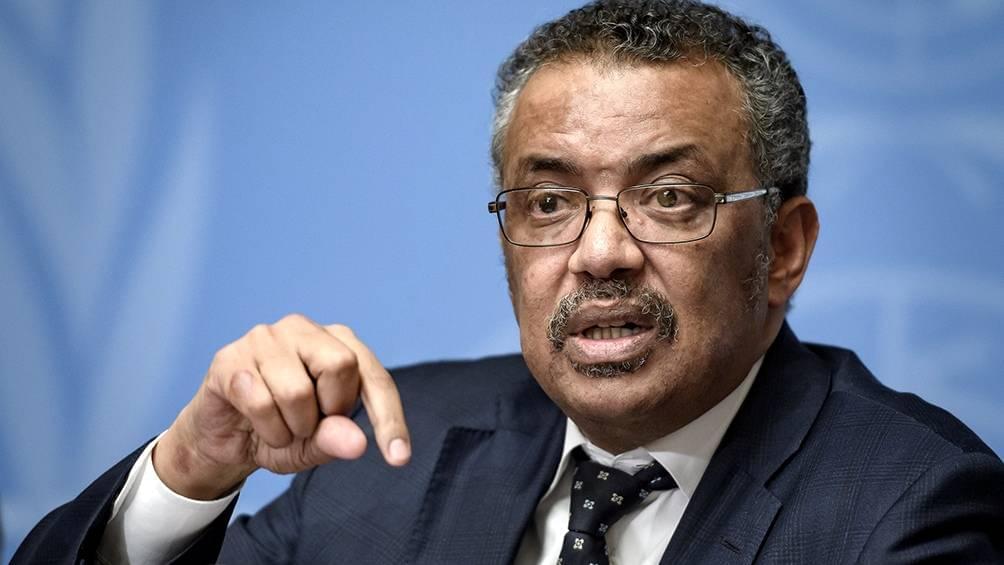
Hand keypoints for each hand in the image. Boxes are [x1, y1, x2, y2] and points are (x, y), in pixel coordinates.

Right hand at [153, 314, 409, 499]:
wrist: (222, 437)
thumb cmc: (279, 429)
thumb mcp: (314, 445)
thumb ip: (336, 440)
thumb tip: (357, 443)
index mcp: (337, 342)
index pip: (374, 377)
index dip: (389, 418)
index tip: (399, 459)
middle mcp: (303, 329)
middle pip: (341, 365)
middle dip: (328, 411)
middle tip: (309, 423)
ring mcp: (264, 338)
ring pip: (297, 391)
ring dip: (291, 428)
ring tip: (280, 426)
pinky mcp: (230, 357)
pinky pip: (260, 402)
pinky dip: (265, 428)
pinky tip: (255, 423)